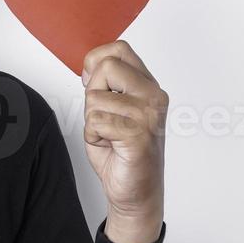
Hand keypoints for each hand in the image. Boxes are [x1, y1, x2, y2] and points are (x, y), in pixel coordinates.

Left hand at [80, 40, 167, 242]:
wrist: (135, 193)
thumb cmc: (121, 153)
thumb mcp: (110, 110)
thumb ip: (105, 85)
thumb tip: (90, 65)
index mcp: (147, 86)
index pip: (119, 49)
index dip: (95, 61)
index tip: (91, 83)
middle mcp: (153, 96)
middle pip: (107, 67)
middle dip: (92, 93)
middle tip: (103, 118)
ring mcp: (149, 114)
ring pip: (96, 99)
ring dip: (92, 122)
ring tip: (109, 137)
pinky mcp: (139, 133)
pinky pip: (96, 121)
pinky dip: (94, 137)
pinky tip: (110, 146)